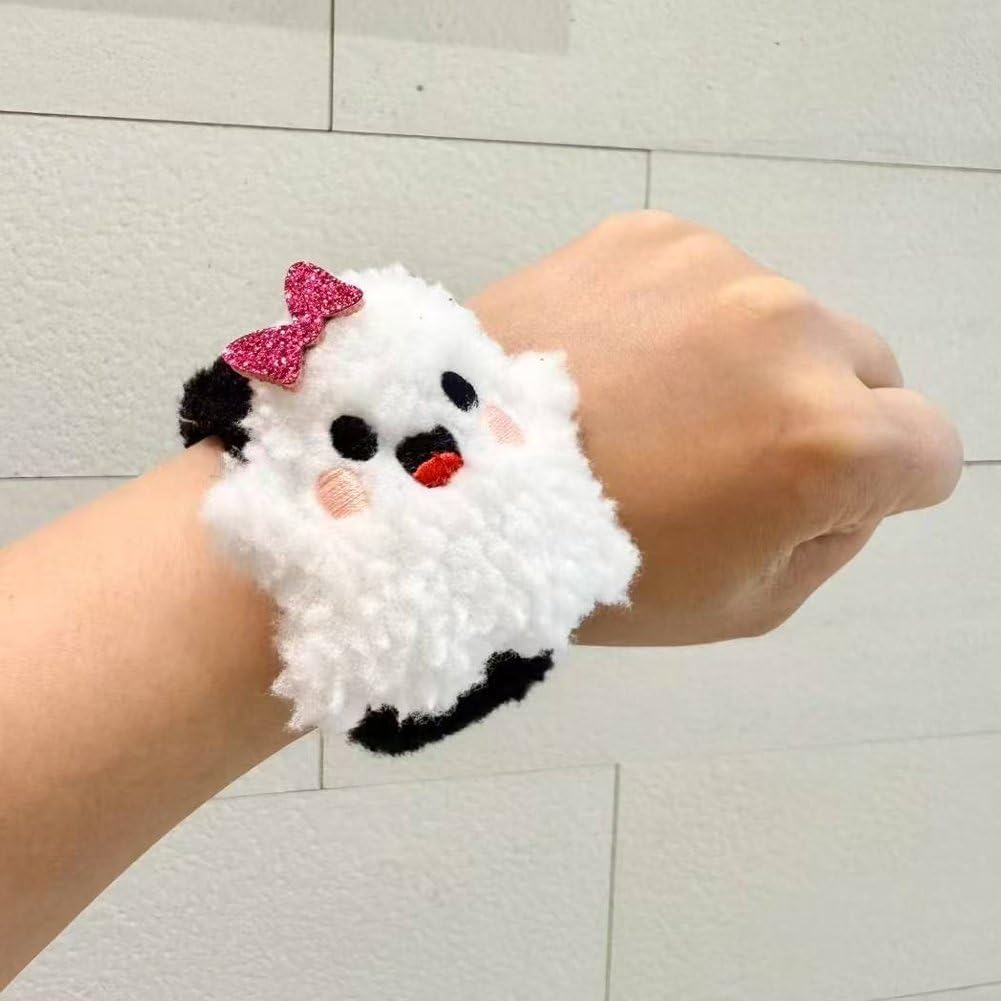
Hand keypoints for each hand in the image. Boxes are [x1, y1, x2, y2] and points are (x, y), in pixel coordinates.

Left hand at [470, 211, 962, 645]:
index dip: (881, 485)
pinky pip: (708, 281)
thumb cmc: (592, 569)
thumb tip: (856, 476)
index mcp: (827, 440)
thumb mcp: (742, 604)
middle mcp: (790, 332)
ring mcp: (718, 269)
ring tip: (645, 410)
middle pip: (864, 370)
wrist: (445, 486)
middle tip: (717, 457)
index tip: (814, 498)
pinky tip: (612, 364)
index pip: (929, 449)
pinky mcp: (649, 235)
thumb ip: (834, 536)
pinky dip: (682, 320)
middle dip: (819, 415)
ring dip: (745, 361)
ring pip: (785, 320)